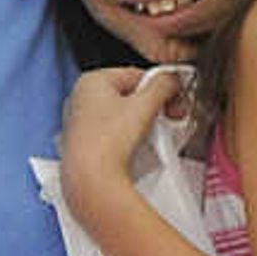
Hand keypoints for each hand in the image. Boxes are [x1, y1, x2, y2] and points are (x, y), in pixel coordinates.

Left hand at [58, 63, 182, 194]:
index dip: (161, 85)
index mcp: (91, 81)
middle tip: (169, 116)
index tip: (175, 96)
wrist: (92, 181)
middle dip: (153, 107)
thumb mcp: (146, 104)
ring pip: (123, 116)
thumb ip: (164, 84)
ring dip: (144, 124)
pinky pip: (116, 135)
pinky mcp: (86, 147)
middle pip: (129, 96)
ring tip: (155, 135)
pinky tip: (140, 149)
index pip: (136, 74)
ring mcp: (82, 125)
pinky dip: (131, 139)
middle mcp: (81, 99)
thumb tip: (172, 79)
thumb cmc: (106, 142)